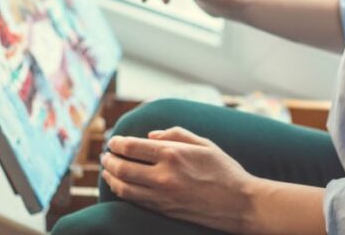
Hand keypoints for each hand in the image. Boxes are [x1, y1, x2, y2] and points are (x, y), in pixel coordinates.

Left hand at [101, 127, 257, 231]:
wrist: (238, 203)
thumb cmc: (224, 169)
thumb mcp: (204, 143)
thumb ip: (176, 134)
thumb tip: (149, 136)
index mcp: (173, 154)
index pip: (133, 147)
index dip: (117, 143)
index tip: (113, 141)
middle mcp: (163, 176)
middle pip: (123, 168)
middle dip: (110, 160)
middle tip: (106, 155)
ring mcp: (162, 196)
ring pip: (124, 188)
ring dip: (111, 178)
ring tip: (107, 171)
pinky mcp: (163, 210)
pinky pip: (135, 201)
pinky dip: (122, 192)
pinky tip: (121, 186)